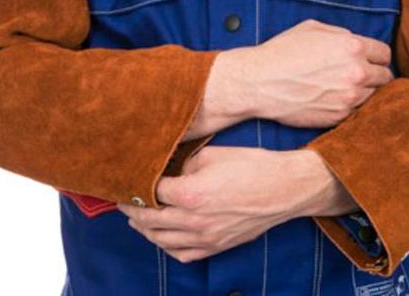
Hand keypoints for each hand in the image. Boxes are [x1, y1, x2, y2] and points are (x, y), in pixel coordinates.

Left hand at [115, 145, 355, 262]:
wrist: (284, 188)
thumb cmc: (252, 166)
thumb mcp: (212, 154)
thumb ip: (184, 164)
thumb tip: (167, 171)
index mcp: (190, 193)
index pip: (150, 193)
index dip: (135, 187)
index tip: (126, 181)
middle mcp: (194, 221)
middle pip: (149, 220)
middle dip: (132, 210)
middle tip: (123, 201)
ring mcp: (206, 237)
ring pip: (162, 240)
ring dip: (145, 229)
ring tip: (137, 218)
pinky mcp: (217, 246)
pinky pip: (182, 254)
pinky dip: (166, 246)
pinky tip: (162, 236)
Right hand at [183, 18, 393, 138]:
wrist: (259, 82)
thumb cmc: (282, 52)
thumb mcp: (312, 29)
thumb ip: (341, 34)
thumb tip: (356, 42)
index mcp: (353, 47)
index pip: (385, 54)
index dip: (377, 57)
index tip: (370, 61)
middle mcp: (357, 72)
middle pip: (385, 78)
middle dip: (375, 76)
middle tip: (359, 77)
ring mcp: (349, 97)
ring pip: (374, 97)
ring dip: (365, 93)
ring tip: (345, 89)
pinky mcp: (339, 117)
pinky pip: (358, 113)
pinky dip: (351, 108)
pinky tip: (336, 101)